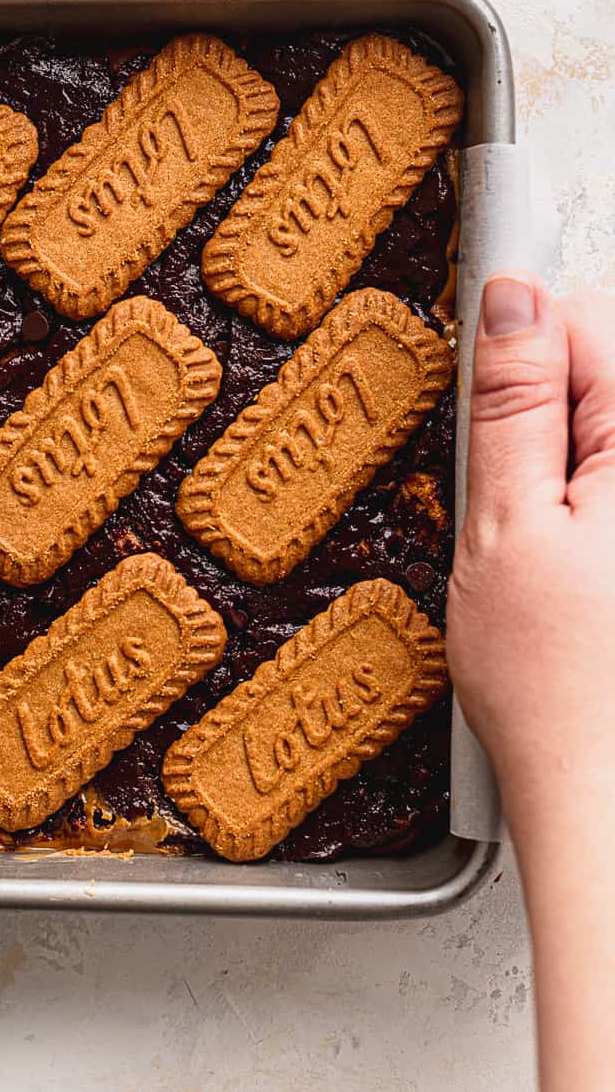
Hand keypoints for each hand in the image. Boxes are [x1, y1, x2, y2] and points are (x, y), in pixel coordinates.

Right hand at [447, 274, 614, 880]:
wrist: (610, 793)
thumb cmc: (557, 685)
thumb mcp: (502, 526)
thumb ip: (510, 402)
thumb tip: (512, 298)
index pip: (585, 318)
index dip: (519, 356)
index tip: (488, 410)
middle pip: (606, 370)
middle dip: (550, 415)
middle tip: (520, 507)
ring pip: (610, 432)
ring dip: (573, 467)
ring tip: (556, 554)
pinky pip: (613, 489)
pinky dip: (594, 511)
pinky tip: (585, 576)